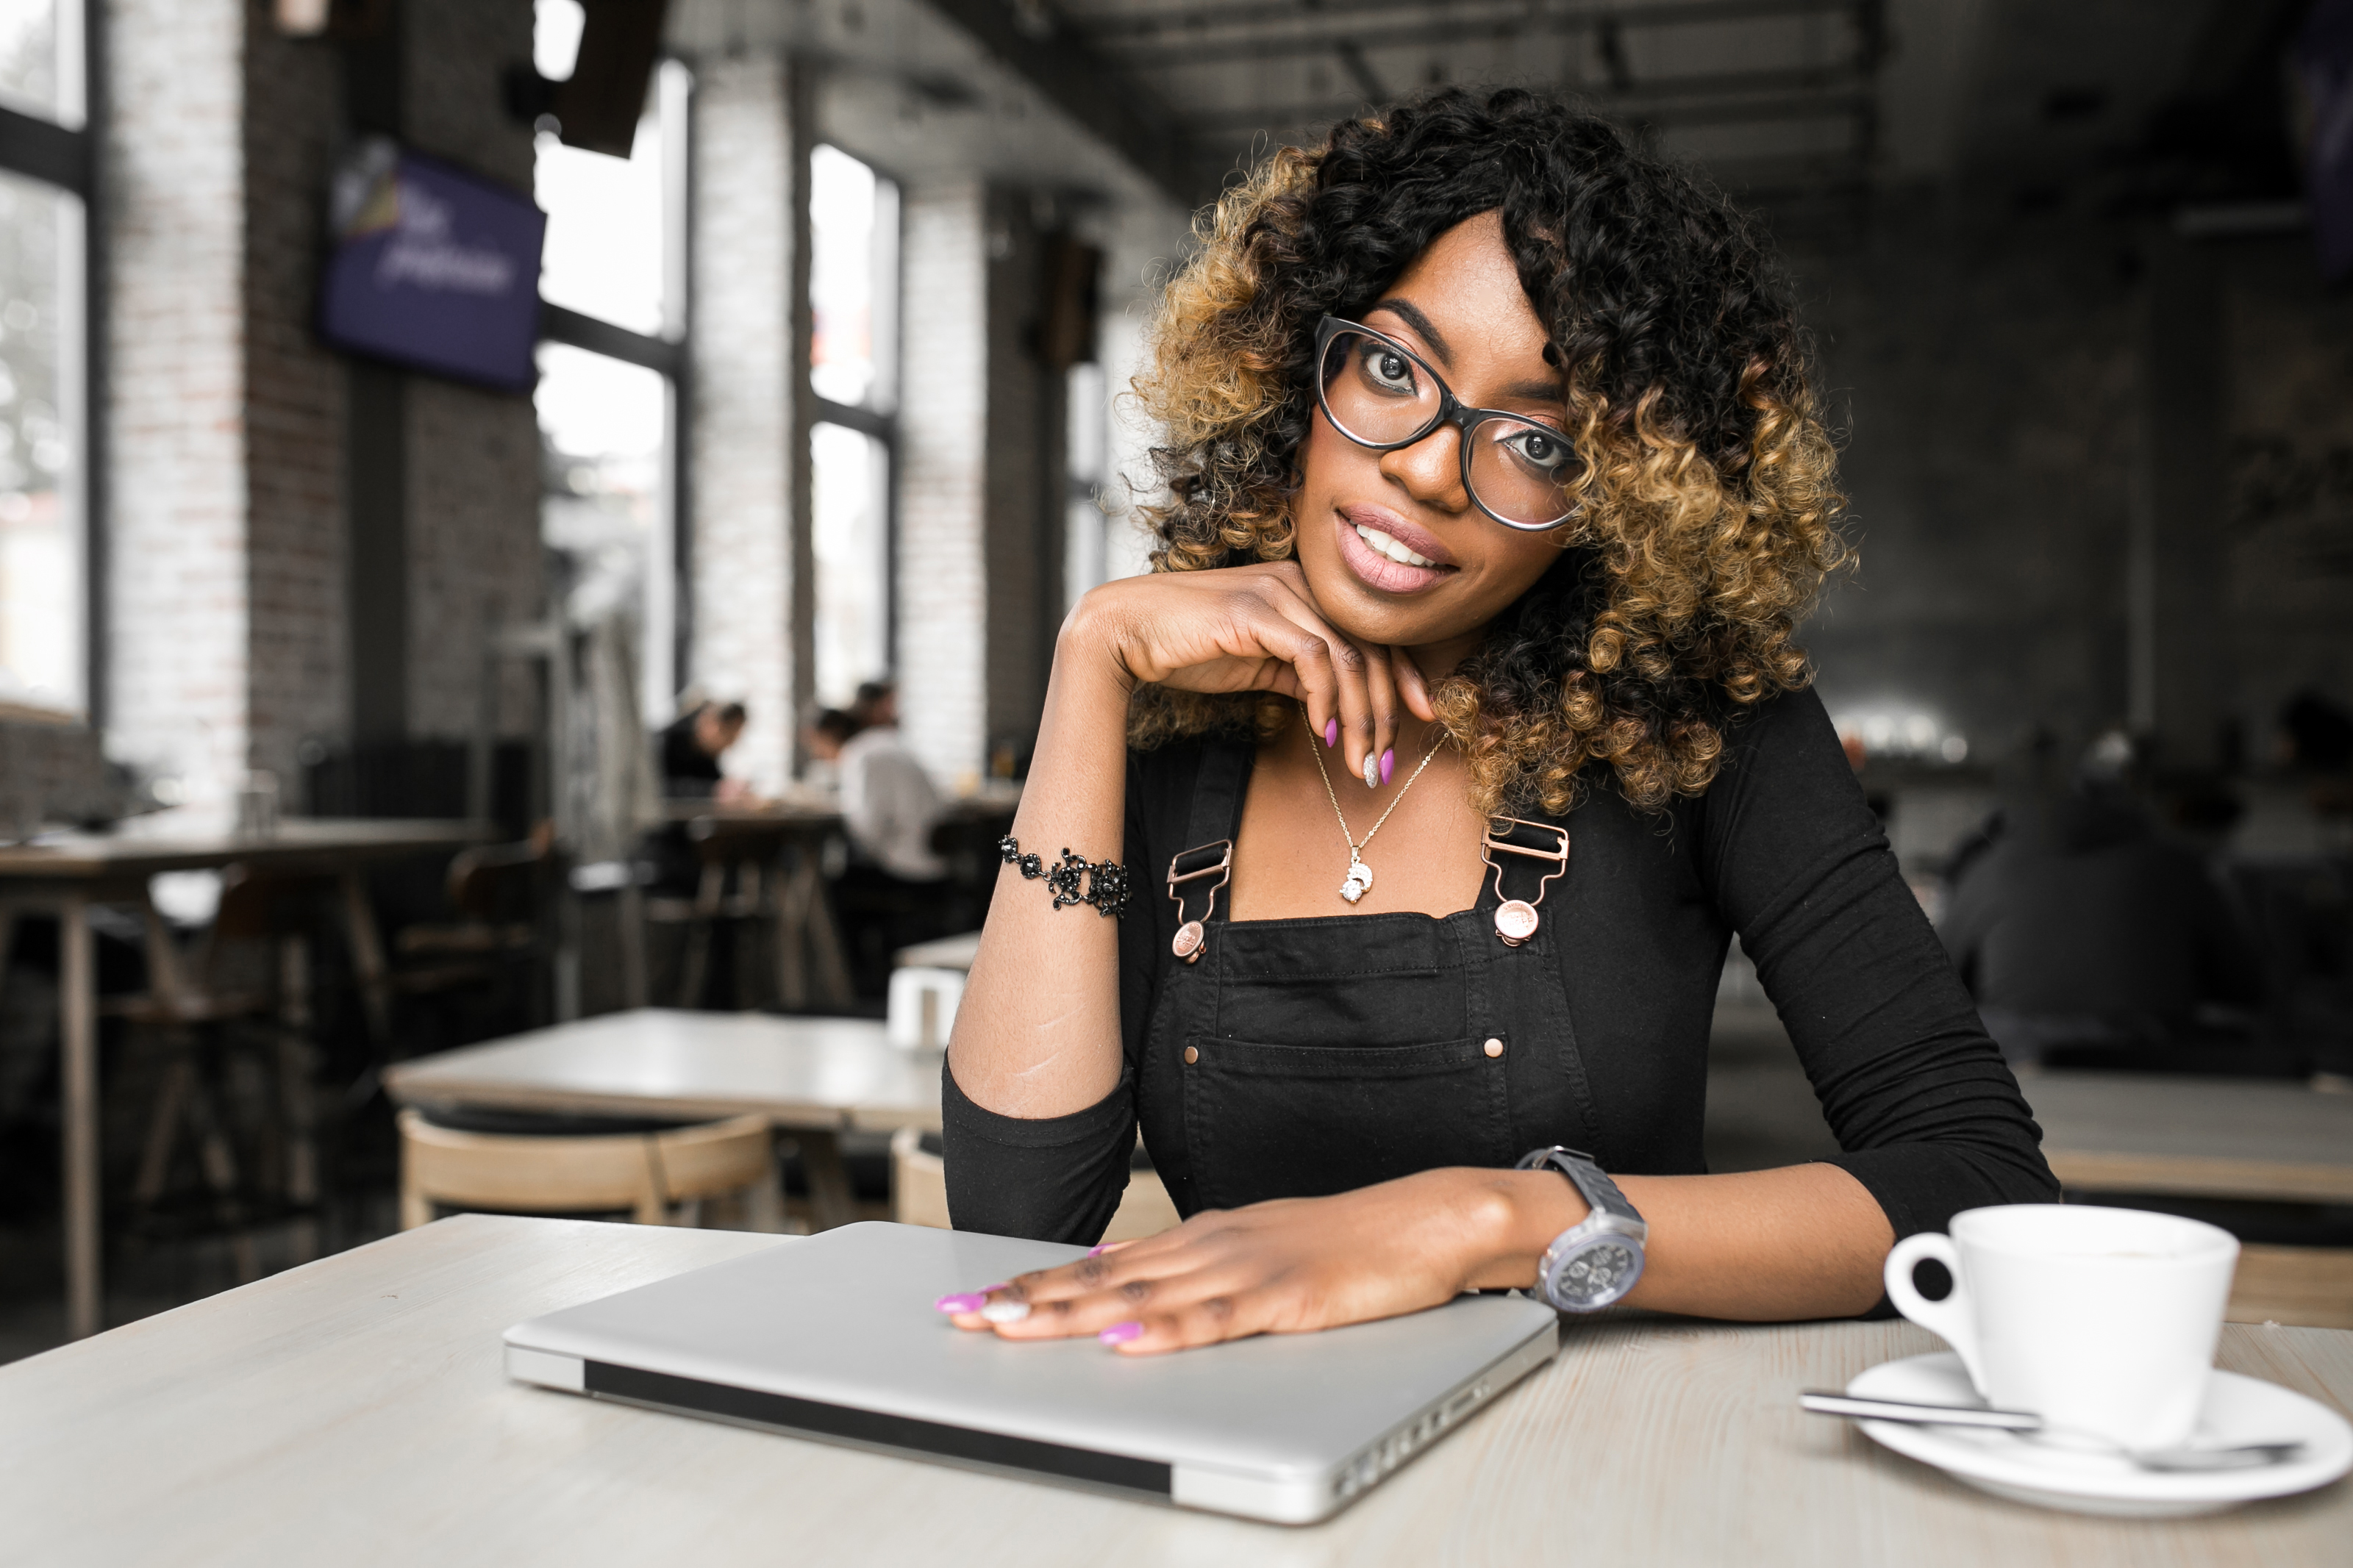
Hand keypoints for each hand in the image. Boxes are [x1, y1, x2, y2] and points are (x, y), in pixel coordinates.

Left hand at [937, 1168, 1587, 1354]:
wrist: (1424, 1219)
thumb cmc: (1345, 1242)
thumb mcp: (1253, 1252)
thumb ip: (1190, 1275)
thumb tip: (1124, 1293)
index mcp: (1200, 1238)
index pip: (1099, 1266)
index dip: (1032, 1284)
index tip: (974, 1300)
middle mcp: (1209, 1247)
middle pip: (1102, 1280)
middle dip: (1025, 1301)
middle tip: (961, 1317)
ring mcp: (1245, 1270)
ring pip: (1141, 1298)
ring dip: (1070, 1316)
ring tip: (1009, 1328)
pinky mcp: (1286, 1298)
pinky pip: (1216, 1321)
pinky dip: (1166, 1335)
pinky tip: (1126, 1345)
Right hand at [1066, 563, 1435, 788]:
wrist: (1125, 631)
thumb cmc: (1187, 647)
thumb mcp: (1257, 663)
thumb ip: (1299, 674)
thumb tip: (1339, 708)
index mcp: (1305, 590)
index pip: (1373, 633)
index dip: (1404, 678)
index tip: (1424, 718)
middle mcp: (1299, 583)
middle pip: (1369, 648)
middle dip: (1385, 713)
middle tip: (1383, 764)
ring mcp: (1278, 592)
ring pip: (1348, 655)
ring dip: (1361, 717)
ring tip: (1359, 762)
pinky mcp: (1255, 611)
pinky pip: (1312, 655)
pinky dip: (1325, 697)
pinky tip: (1323, 732)